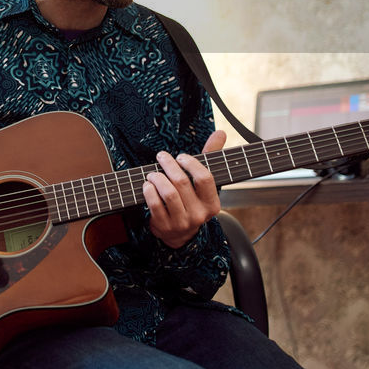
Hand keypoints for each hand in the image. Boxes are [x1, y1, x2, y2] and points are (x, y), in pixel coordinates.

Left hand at [142, 130, 225, 248]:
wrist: (180, 235)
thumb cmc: (192, 200)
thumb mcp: (202, 183)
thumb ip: (210, 156)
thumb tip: (221, 132)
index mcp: (212, 203)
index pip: (205, 178)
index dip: (191, 163)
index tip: (180, 157)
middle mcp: (199, 214)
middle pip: (182, 183)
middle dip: (169, 165)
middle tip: (161, 157)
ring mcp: (182, 222)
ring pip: (168, 193)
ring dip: (157, 177)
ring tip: (152, 172)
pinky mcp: (164, 226)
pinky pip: (154, 205)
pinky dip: (149, 191)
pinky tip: (147, 184)